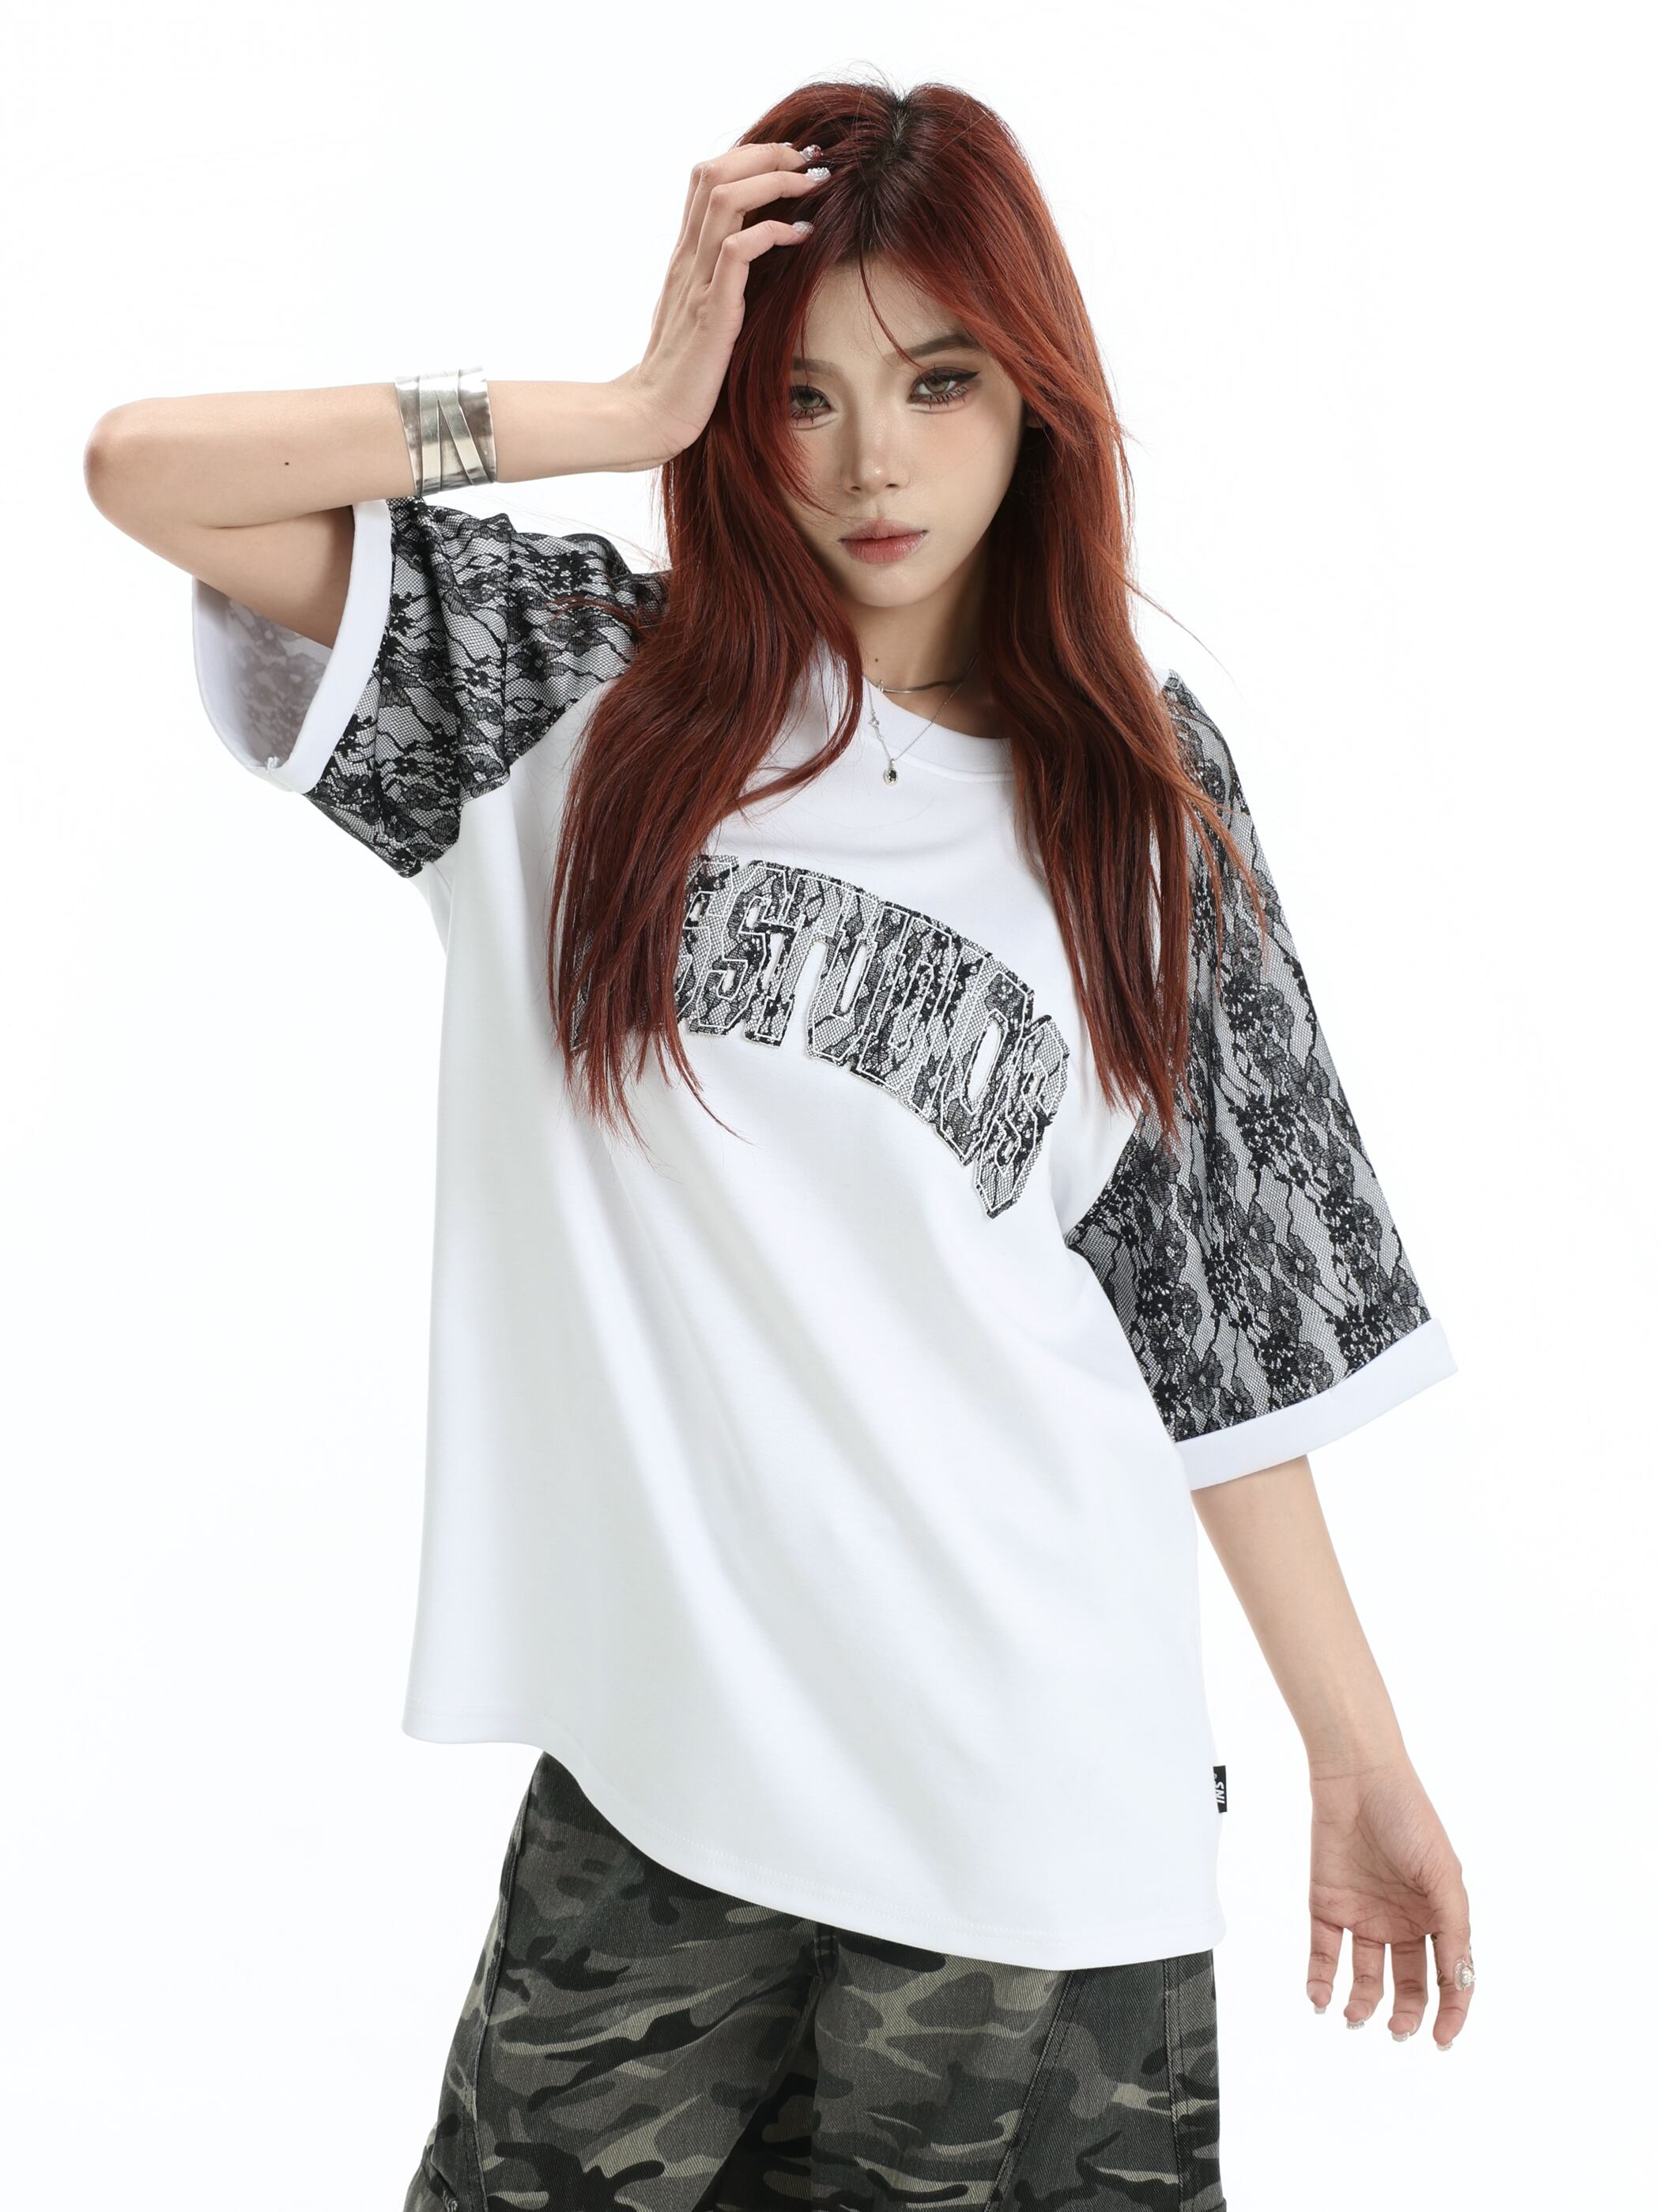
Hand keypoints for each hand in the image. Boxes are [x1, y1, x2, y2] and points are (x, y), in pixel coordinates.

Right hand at [613, 141, 829, 467]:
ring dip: (775, 181)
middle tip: (809, 158)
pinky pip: (739, 251)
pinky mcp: (711, 311)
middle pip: (714, 172)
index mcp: (685, 257)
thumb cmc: (680, 375)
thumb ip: (717, 283)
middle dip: (767, 154)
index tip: (792, 158)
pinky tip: (802, 235)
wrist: (649, 417)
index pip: (706, 178)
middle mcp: (687, 259)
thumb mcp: (699, 315)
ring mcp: (696, 281)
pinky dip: (774, 232)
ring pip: (725, 198)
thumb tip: (751, 264)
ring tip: (813, 183)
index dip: (750, 156)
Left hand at [1305, 1752, 1474, 2048]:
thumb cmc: (1409, 1817)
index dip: (1451, 2011)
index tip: (1443, 2040)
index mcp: (1437, 1917)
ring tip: (1354, 2016)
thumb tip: (1459, 1980)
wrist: (1357, 1779)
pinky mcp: (1328, 1906)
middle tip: (1398, 2031)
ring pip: (1364, 1976)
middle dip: (1405, 2013)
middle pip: (1407, 1984)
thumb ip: (1453, 1928)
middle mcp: (1402, 1923)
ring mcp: (1364, 1916)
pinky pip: (1325, 1953)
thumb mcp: (1444, 1874)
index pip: (1449, 1977)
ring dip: (1361, 2003)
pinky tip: (1320, 1997)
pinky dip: (1321, 1978)